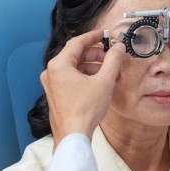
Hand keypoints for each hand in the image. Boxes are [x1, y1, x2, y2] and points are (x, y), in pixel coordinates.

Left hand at [40, 29, 125, 147]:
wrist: (73, 136)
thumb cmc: (84, 111)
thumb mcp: (104, 81)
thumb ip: (113, 61)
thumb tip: (118, 48)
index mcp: (59, 65)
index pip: (77, 42)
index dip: (93, 36)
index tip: (104, 34)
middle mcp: (51, 73)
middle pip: (75, 55)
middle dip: (95, 54)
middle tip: (111, 56)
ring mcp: (52, 84)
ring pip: (74, 67)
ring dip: (92, 66)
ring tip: (108, 71)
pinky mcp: (56, 94)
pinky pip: (71, 78)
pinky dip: (85, 76)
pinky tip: (99, 82)